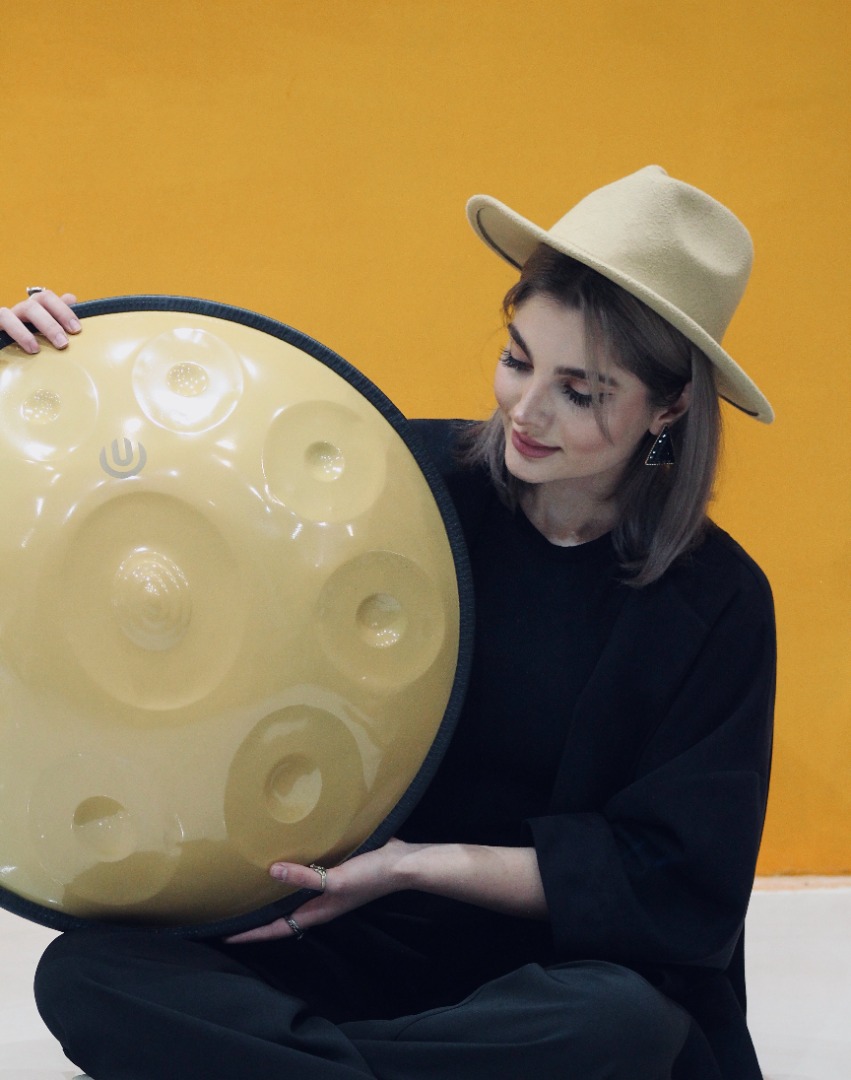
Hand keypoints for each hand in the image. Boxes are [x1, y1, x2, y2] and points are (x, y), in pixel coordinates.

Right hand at [0, 290, 80, 352]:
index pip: (47, 298)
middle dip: (49, 324)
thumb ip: (58, 315)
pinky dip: (10, 335)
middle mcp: (19, 310)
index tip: (76, 329)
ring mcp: (4, 318)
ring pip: (7, 315)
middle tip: (63, 343)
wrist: (7, 350)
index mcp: (35, 307)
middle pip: (31, 305)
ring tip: (36, 350)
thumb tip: (71, 298)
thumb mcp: (47, 327)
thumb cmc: (32, 338)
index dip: (63, 310)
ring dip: (23, 333)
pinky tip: (22, 348)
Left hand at [224, 838, 410, 943]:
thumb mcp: (336, 879)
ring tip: (249, 885)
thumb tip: (271, 872)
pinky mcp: (334, 871)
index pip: (276, 929)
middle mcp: (318, 903)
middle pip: (282, 915)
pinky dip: (291, 873)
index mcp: (316, 911)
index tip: (225, 936)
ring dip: (273, 893)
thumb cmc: (369, 876)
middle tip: (231, 909)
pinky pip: (305, 876)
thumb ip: (304, 877)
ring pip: (292, 895)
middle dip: (257, 916)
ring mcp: (327, 888)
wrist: (401, 864)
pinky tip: (284, 857)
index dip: (251, 934)